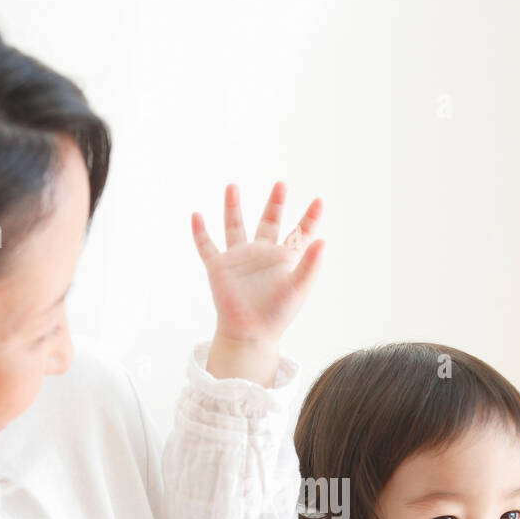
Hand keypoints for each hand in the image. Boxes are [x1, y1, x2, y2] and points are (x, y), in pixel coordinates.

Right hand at [192, 181, 323, 347]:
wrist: (250, 333)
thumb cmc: (277, 314)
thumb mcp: (298, 288)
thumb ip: (311, 265)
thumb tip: (323, 240)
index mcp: (283, 259)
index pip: (299, 233)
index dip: (309, 218)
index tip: (319, 201)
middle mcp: (262, 254)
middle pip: (268, 222)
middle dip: (275, 204)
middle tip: (281, 184)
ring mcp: (239, 259)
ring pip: (235, 227)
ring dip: (232, 207)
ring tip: (232, 186)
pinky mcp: (219, 267)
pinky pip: (206, 246)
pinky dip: (200, 232)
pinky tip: (196, 216)